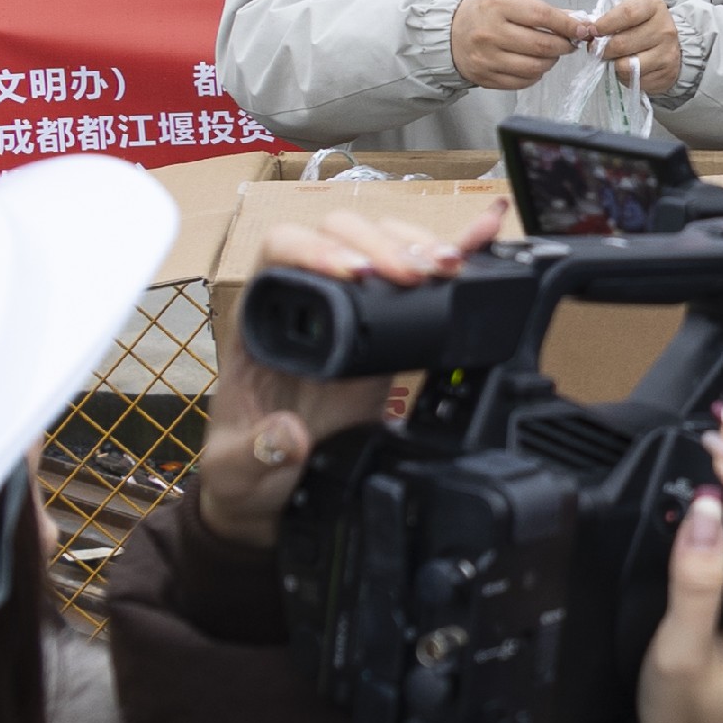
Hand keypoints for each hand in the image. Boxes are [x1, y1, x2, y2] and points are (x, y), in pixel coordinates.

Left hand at [196, 202, 505, 544]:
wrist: (281, 489)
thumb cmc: (249, 469)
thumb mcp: (238, 470)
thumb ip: (255, 454)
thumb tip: (290, 432)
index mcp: (262, 319)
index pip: (283, 249)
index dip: (319, 249)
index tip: (356, 276)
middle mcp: (307, 302)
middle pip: (341, 234)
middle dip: (382, 246)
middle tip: (413, 276)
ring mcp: (352, 312)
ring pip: (382, 245)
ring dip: (418, 247)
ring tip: (447, 269)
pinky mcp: (391, 331)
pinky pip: (422, 284)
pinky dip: (454, 254)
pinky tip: (484, 233)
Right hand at [450, 0, 585, 94]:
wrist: (447, 33)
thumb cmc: (481, 14)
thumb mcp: (507, 0)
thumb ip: (541, 10)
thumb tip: (575, 22)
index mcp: (497, 7)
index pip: (542, 16)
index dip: (568, 25)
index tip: (582, 29)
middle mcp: (491, 33)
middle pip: (542, 45)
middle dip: (563, 46)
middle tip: (568, 43)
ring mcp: (487, 58)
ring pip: (535, 67)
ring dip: (551, 61)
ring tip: (550, 54)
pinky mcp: (486, 78)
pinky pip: (522, 81)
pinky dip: (535, 74)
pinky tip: (534, 64)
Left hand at [584, 0, 684, 98]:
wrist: (671, 46)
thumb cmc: (644, 26)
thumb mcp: (631, 12)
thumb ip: (612, 18)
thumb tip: (590, 32)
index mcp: (654, 7)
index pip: (627, 13)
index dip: (605, 24)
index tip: (593, 31)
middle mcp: (664, 29)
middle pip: (622, 43)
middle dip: (603, 49)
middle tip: (598, 49)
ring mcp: (667, 53)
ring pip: (626, 65)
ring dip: (613, 64)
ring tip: (614, 59)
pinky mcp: (665, 74)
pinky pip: (634, 80)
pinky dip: (626, 76)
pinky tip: (629, 67)